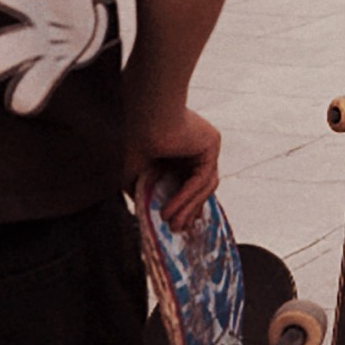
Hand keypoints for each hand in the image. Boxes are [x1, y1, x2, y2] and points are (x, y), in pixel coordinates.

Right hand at [124, 105, 222, 232]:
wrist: (144, 114)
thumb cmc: (133, 137)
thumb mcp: (134, 171)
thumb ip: (142, 190)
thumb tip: (143, 212)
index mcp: (179, 152)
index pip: (187, 184)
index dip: (182, 206)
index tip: (174, 225)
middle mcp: (194, 150)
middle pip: (198, 188)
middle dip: (187, 211)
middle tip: (176, 230)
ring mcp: (205, 147)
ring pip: (203, 186)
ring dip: (187, 207)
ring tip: (172, 224)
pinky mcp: (211, 145)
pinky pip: (201, 179)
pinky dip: (186, 197)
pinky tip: (171, 210)